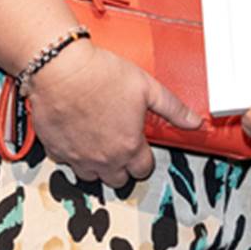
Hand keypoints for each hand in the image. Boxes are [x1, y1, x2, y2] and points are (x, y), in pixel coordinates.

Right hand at [26, 41, 200, 188]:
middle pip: (118, 180)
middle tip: (121, 144)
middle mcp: (104, 159)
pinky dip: (72, 153)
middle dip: (122, 166)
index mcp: (129, 147)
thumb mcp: (148, 88)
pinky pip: (66, 161)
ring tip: (99, 140)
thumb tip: (194, 121)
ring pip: (91, 176)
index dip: (144, 158)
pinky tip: (76, 133)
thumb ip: (173, 109)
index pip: (143, 170)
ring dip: (97, 164)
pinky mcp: (56, 150)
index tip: (140, 145)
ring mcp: (78, 158)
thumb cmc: (102, 75)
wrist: (62, 70)